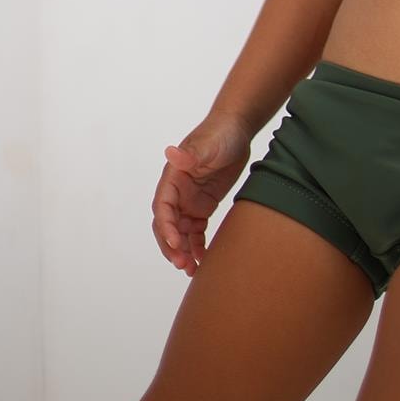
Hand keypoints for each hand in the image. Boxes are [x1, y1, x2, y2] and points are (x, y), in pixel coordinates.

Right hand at [151, 111, 252, 276]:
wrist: (237, 130)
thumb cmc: (220, 134)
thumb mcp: (207, 145)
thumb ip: (190, 154)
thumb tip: (171, 153)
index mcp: (172, 179)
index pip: (163, 208)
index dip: (167, 228)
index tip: (176, 243)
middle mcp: (177, 193)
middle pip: (168, 226)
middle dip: (172, 247)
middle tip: (183, 264)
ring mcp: (189, 202)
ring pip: (181, 234)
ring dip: (183, 252)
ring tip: (192, 270)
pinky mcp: (203, 206)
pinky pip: (196, 232)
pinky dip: (197, 247)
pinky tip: (203, 261)